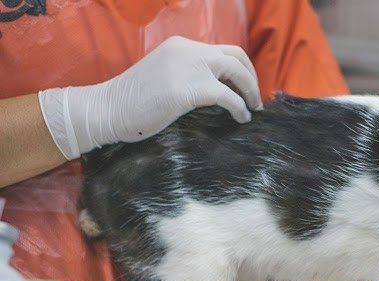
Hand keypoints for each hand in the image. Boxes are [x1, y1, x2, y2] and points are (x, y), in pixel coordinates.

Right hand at [39, 36, 262, 159]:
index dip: (239, 67)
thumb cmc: (130, 102)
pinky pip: (227, 96)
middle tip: (256, 98)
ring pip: (236, 71)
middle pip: (236, 56)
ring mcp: (188, 67)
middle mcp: (187, 50)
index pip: (221, 50)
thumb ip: (186, 76)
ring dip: (250, 90)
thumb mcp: (163, 77)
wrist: (105, 109)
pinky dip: (240, 107)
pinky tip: (241, 118)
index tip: (245, 86)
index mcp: (180, 46)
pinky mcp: (189, 89)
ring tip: (253, 108)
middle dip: (251, 77)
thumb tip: (214, 91)